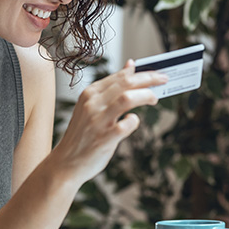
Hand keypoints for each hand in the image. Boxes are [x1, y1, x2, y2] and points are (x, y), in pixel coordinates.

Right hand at [50, 61, 166, 183]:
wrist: (65, 163)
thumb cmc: (82, 134)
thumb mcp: (92, 106)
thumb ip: (112, 87)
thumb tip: (131, 65)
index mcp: (90, 93)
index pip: (120, 76)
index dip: (142, 73)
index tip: (157, 74)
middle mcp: (92, 104)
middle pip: (126, 82)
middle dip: (149, 79)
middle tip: (163, 80)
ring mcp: (98, 120)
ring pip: (127, 98)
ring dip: (145, 95)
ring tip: (154, 99)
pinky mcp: (105, 138)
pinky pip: (127, 124)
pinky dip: (135, 121)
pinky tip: (133, 122)